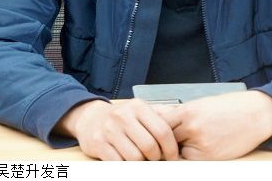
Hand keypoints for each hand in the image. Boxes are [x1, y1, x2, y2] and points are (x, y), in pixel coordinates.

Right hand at [56, 99, 178, 160]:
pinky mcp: (98, 143)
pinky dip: (125, 166)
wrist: (90, 118)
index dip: (171, 148)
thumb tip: (181, 132)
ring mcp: (110, 129)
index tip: (173, 157)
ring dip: (140, 163)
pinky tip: (126, 160)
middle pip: (150, 146)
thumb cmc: (121, 118)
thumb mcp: (140, 111)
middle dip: (156, 158)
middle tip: (155, 159)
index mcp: (138, 107)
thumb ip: (159, 119)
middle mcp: (123, 115)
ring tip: (140, 158)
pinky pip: (118, 163)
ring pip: (134, 157)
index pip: (162, 131)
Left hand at [157, 90, 271, 159]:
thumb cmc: (230, 107)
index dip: (156, 130)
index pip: (160, 124)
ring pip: (178, 151)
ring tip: (193, 141)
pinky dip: (193, 156)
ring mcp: (200, 143)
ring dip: (179, 149)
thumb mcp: (202, 104)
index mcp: (188, 110)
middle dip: (166, 141)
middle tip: (169, 142)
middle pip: (166, 139)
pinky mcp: (210, 156)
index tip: (153, 133)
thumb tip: (161, 120)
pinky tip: (203, 147)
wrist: (256, 113)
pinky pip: (191, 160)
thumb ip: (182, 114)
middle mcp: (191, 126)